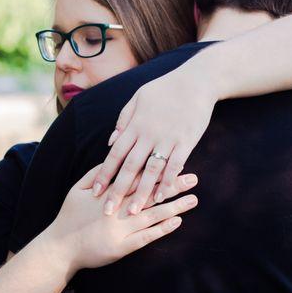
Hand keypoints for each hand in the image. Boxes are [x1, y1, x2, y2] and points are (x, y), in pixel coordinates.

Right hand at [45, 164, 198, 270]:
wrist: (61, 247)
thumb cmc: (69, 216)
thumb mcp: (79, 188)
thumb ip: (96, 173)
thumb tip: (112, 157)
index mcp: (110, 192)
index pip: (138, 176)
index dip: (157, 168)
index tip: (175, 160)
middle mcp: (119, 208)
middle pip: (150, 193)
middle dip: (172, 185)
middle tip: (194, 178)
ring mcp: (122, 228)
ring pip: (153, 214)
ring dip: (174, 206)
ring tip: (193, 199)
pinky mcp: (123, 246)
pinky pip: (146, 237)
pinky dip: (162, 229)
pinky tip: (178, 222)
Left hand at [91, 66, 215, 214]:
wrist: (196, 81)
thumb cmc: (165, 88)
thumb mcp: (138, 98)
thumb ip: (123, 120)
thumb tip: (110, 141)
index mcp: (135, 124)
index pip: (115, 154)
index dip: (104, 174)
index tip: (95, 192)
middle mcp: (148, 134)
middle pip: (129, 167)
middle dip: (117, 190)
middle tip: (108, 211)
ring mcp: (168, 139)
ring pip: (151, 170)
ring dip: (141, 192)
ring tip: (133, 211)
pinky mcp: (186, 141)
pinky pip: (175, 165)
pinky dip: (168, 182)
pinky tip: (162, 196)